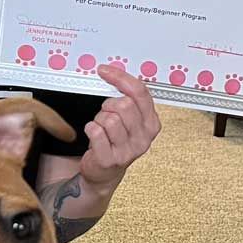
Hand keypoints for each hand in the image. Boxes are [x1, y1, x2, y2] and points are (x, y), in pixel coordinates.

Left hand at [80, 64, 160, 187]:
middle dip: (109, 105)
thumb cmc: (115, 141)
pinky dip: (90, 129)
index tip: (105, 71)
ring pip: (109, 118)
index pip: (140, 93)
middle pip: (124, 105)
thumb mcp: (129, 120)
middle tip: (105, 113)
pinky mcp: (110, 159)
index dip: (120, 78)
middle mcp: (144, 138)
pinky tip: (94, 135)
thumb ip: (128, 99)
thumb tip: (114, 73)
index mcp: (152, 124)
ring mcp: (128, 151)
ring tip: (101, 128)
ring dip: (99, 119)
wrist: (104, 172)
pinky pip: (96, 131)